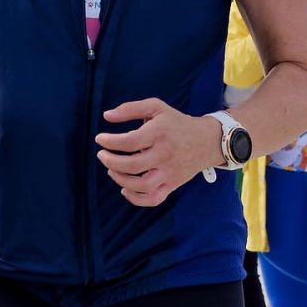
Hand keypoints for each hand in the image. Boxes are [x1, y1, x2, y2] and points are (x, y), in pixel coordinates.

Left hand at [94, 98, 221, 207]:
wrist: (207, 141)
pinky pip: (154, 199)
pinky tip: (125, 189)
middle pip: (133, 165)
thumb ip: (130, 108)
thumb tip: (106, 116)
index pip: (130, 141)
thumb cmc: (176, 123)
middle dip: (111, 161)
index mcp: (159, 133)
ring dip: (121, 180)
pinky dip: (136, 199)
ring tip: (111, 170)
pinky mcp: (173, 184)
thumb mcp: (156, 107)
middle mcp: (165, 154)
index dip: (110, 142)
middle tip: (102, 155)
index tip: (100, 139)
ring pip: (142, 185)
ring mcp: (169, 172)